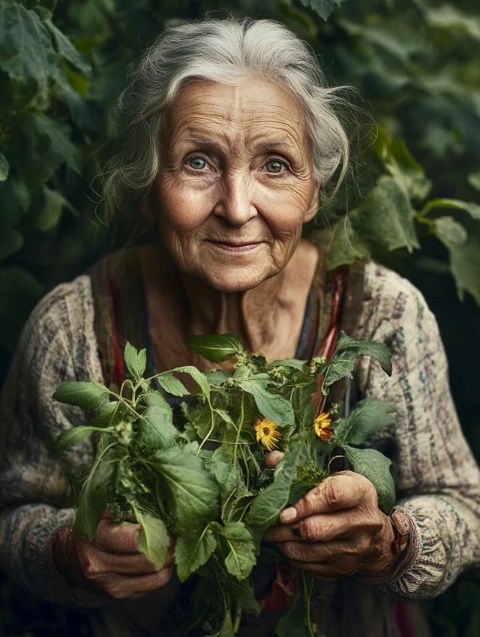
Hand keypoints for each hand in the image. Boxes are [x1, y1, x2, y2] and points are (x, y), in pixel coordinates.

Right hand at [54, 516, 173, 598]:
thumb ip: (128, 507)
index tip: (168, 522)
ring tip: (173, 544)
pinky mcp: (122, 595)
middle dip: (169, 545)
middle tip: (176, 533)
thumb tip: (160, 506)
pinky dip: (164, 570)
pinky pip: (154, 584)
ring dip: (170, 558)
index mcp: (95, 540)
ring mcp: (111, 585)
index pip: (135, 539)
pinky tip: (163, 557)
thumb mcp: (103, 510)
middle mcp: (100, 566)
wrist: (71, 558)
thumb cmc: (93, 527)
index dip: (157, 530)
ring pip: (156, 575)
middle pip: (149, 559)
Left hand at [263, 453, 398, 578]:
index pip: (332, 497)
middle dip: (285, 527)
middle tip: (267, 521)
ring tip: (272, 531)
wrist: (377, 538)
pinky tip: (287, 543)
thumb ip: (301, 468)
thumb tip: (271, 460)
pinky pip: (307, 566)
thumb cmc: (349, 499)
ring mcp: (353, 550)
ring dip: (283, 541)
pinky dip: (291, 555)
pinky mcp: (342, 570)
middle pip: (316, 530)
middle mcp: (361, 523)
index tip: (283, 510)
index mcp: (361, 493)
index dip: (304, 503)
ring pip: (307, 550)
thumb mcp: (335, 477)